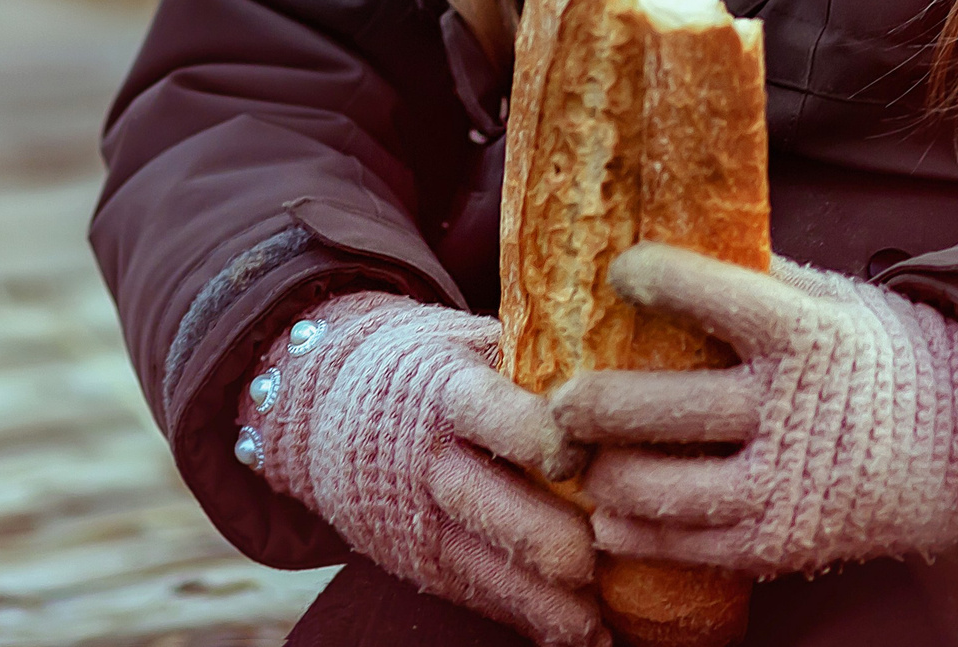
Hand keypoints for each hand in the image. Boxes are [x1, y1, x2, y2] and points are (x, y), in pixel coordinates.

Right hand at [237, 292, 604, 646]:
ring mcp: (423, 518)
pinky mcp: (424, 562)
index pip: (486, 411)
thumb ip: (533, 351)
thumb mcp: (467, 340)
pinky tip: (578, 634)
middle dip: (538, 535)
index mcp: (446, 389)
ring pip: (482, 564)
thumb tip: (624, 347)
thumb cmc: (433, 365)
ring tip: (595, 625)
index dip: (531, 433)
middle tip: (593, 558)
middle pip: (483, 502)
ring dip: (540, 598)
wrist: (333, 404)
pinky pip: (478, 593)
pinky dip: (528, 619)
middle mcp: (431, 459)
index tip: (577, 451)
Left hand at [551, 245, 957, 576]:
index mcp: (805, 333)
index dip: (652, 277)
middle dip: (587, 403)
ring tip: (577, 455)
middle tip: (559, 397)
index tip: (620, 270)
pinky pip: (684, 545)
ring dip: (600, 473)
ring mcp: (783, 484)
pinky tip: (611, 511)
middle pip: (659, 408)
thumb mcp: (833, 300)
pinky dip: (633, 529)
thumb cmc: (884, 356)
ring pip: (658, 487)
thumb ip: (759, 277)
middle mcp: (789, 410)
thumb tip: (682, 224)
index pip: (712, 294)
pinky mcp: (780, 540)